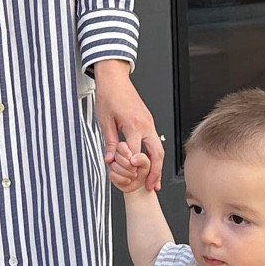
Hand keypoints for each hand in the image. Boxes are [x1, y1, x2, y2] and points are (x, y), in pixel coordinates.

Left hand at [92, 60, 162, 191]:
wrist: (115, 79)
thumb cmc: (109, 96)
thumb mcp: (104, 121)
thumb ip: (109, 142)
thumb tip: (109, 160)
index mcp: (134, 125)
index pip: (136, 154)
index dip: (132, 168)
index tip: (129, 179)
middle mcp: (146, 124)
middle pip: (156, 154)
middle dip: (155, 172)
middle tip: (151, 187)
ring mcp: (149, 123)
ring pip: (159, 148)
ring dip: (158, 165)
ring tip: (154, 180)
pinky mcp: (148, 121)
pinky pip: (155, 140)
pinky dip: (154, 154)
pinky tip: (150, 163)